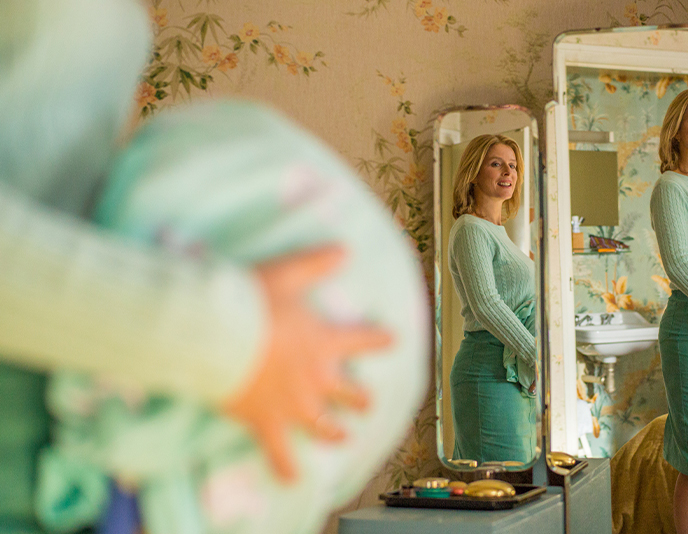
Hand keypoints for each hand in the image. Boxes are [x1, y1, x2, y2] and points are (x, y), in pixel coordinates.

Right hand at [224, 247, 392, 482]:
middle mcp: (316, 378)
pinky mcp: (267, 424)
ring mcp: (294, 405)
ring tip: (343, 438)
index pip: (362, 341)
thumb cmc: (251, 301)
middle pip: (348, 394)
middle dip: (360, 399)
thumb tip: (345, 248)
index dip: (379, 340)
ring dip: (336, 434)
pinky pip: (281, 454)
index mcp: (324, 343)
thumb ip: (317, 262)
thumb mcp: (287, 273)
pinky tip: (293, 480)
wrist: (218, 334)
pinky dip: (287, 468)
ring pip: (324, 427)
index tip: (394, 340)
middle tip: (368, 402)